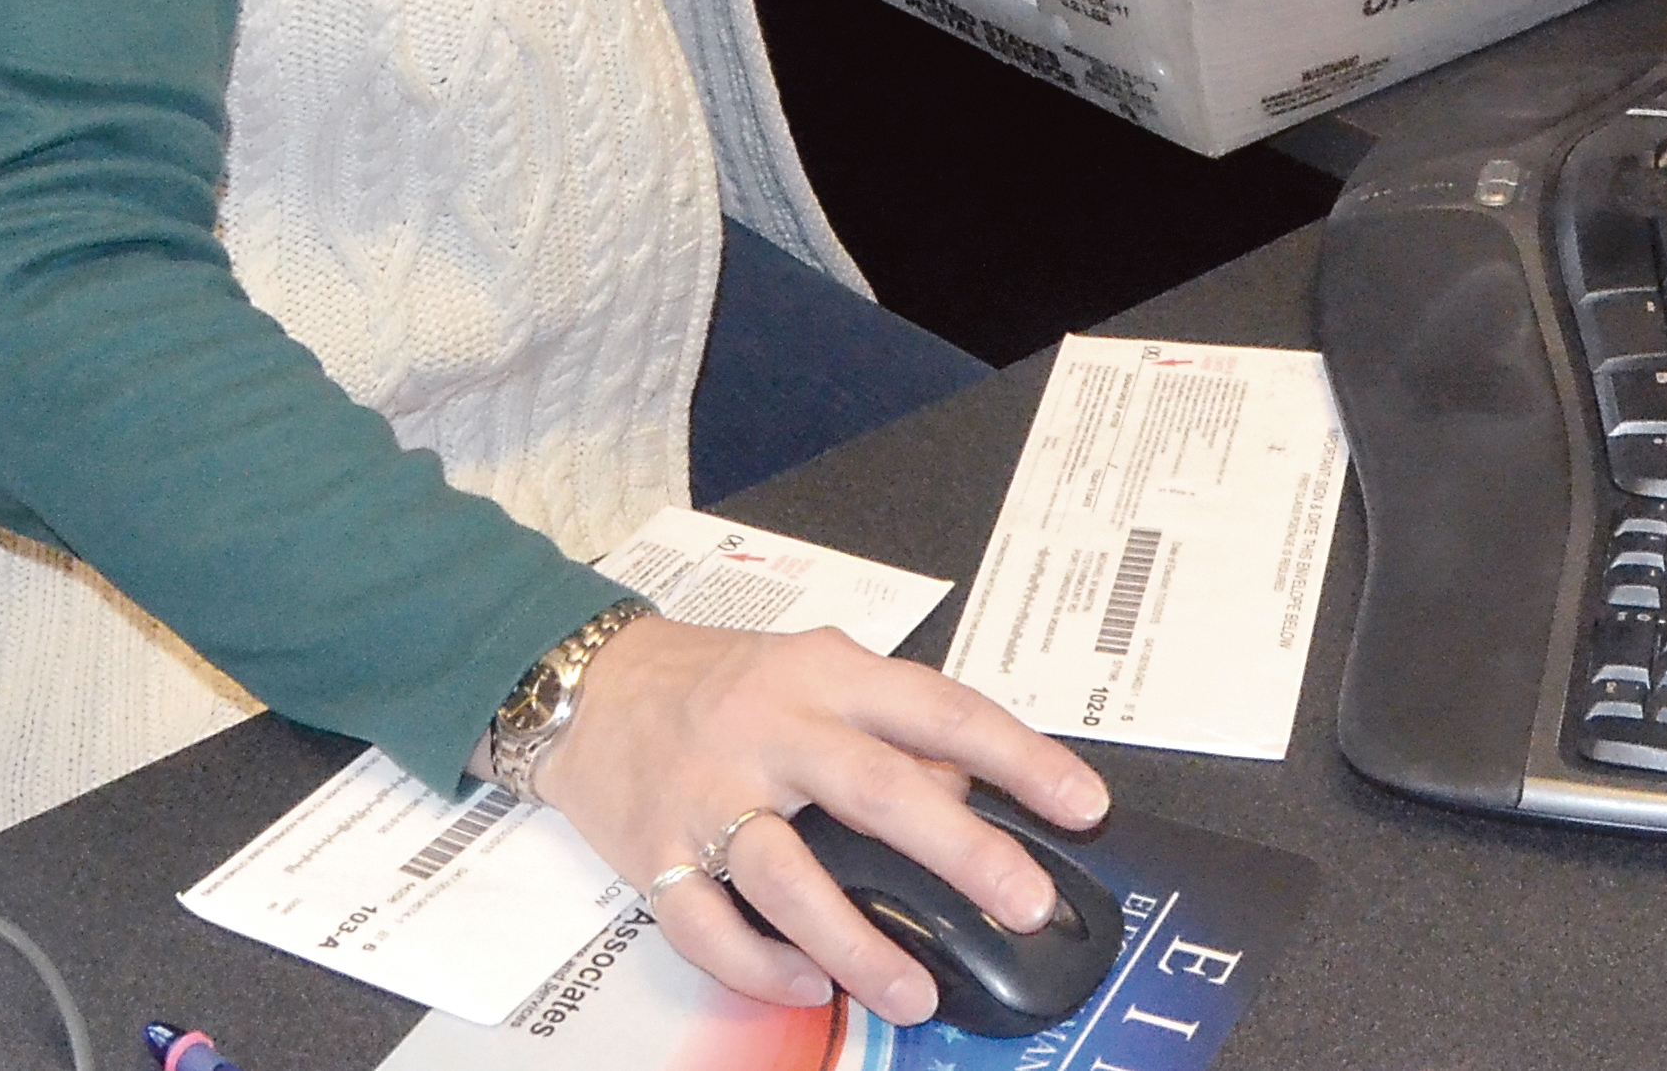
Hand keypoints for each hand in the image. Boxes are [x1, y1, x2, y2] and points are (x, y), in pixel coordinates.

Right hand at [528, 617, 1109, 1025]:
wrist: (584, 684)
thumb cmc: (716, 680)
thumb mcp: (814, 671)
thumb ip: (891, 728)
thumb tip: (971, 796)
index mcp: (824, 674)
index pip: (941, 711)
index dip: (1019, 757)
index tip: (1082, 805)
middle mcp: (771, 727)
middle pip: (878, 790)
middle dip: (962, 853)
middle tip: (1025, 904)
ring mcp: (709, 792)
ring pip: (790, 876)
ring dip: (859, 942)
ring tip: (915, 994)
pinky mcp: (656, 851)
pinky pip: (709, 926)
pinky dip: (761, 967)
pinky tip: (807, 989)